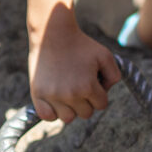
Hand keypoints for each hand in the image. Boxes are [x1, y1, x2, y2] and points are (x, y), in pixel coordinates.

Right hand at [28, 7, 120, 123]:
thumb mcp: (105, 55)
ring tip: (68, 91)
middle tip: (80, 83)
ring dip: (71, 108)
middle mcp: (70, 95)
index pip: (101, 105)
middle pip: (86, 114)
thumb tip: (107, 91)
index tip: (93, 80)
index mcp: (88, 86)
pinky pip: (47, 116)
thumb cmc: (80, 44)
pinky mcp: (37, 94)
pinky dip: (52, 112)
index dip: (100, 93)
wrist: (52, 33)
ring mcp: (52, 96)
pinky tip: (55, 98)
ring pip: (68, 118)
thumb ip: (114, 75)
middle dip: (87, 101)